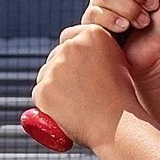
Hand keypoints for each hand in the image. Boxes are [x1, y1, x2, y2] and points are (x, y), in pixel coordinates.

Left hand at [29, 21, 146, 154]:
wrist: (117, 125)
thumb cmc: (121, 100)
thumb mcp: (118, 63)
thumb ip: (96, 52)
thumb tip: (79, 54)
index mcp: (94, 34)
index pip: (70, 39)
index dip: (73, 57)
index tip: (80, 71)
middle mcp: (72, 46)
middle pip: (55, 56)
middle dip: (62, 72)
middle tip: (78, 92)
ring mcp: (56, 67)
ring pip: (46, 75)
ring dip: (54, 88)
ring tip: (76, 105)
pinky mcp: (43, 89)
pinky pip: (39, 94)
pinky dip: (47, 105)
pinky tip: (66, 112)